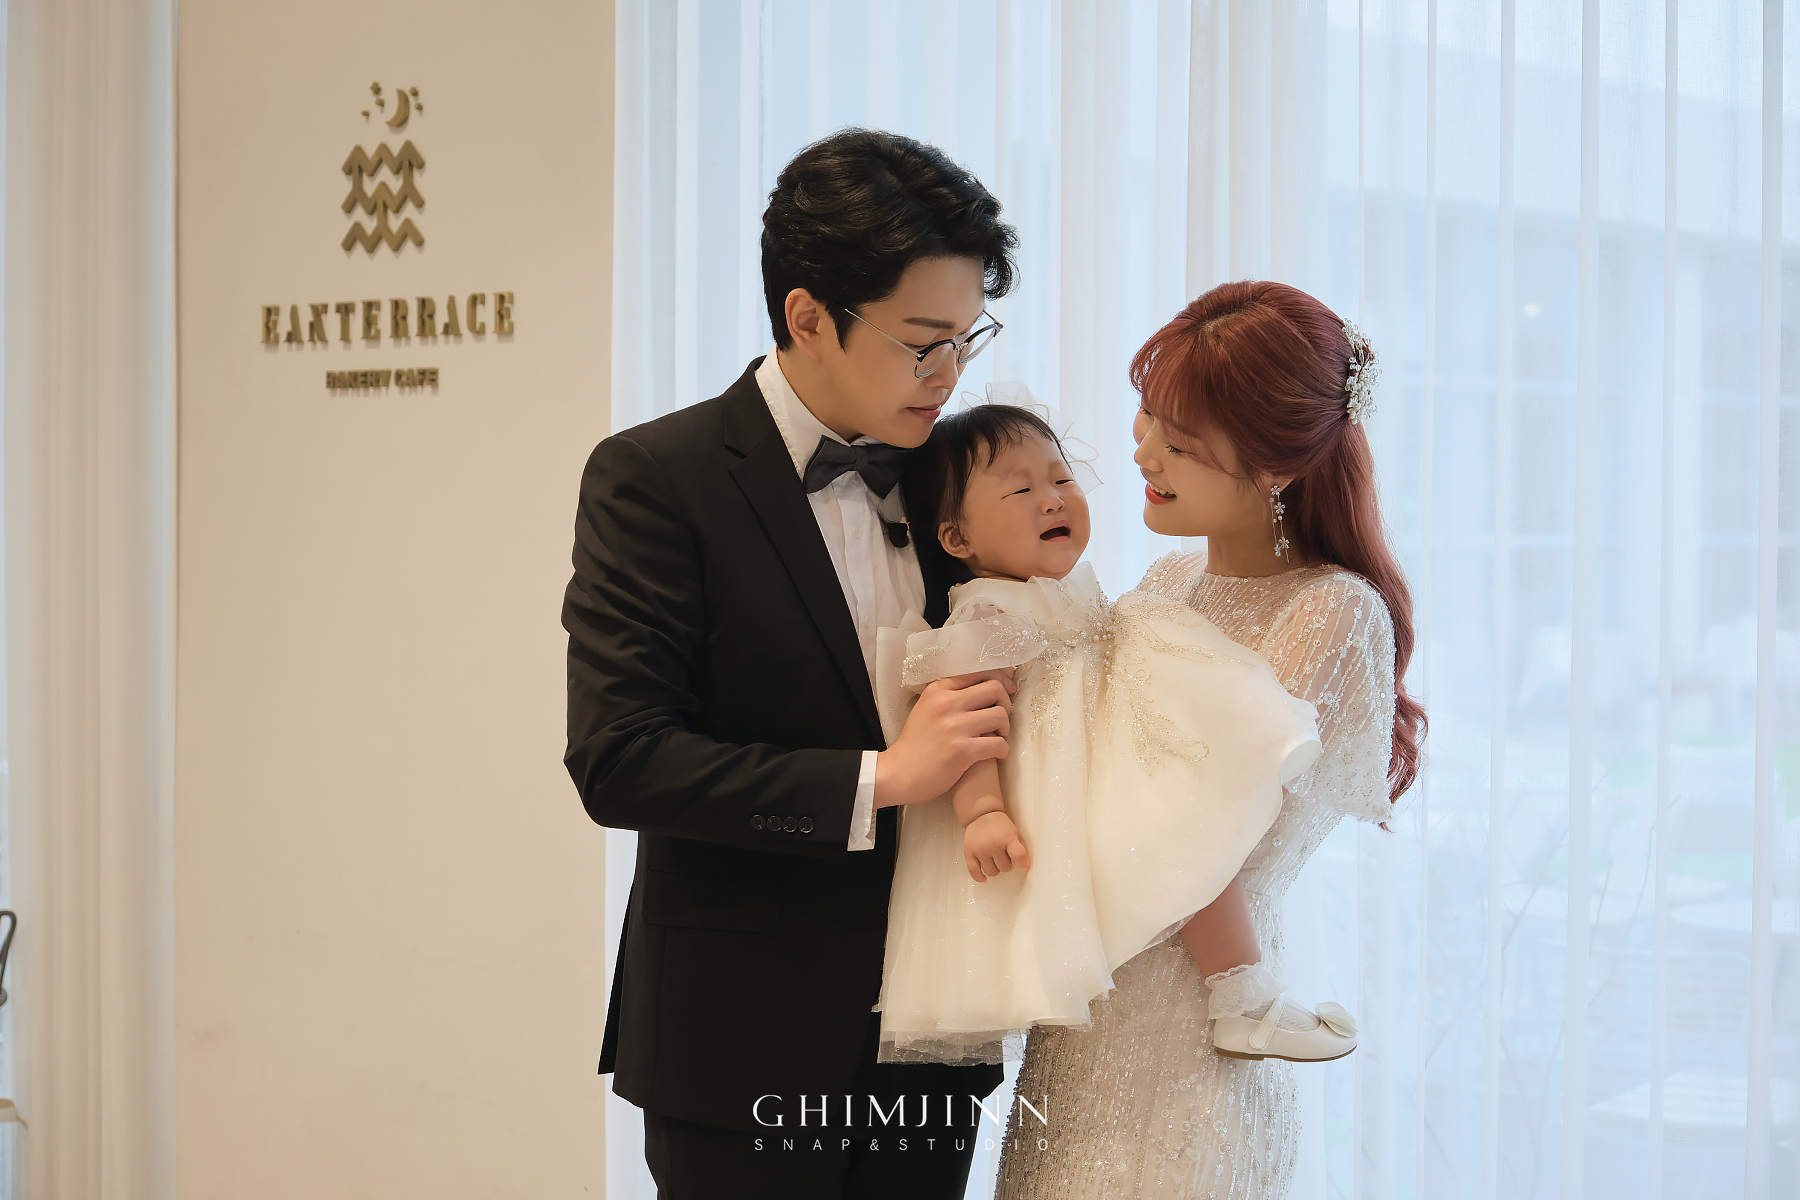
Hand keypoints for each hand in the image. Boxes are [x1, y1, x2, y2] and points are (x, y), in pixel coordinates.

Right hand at [873, 668, 1016, 808]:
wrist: (898, 773)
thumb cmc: (915, 743)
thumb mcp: (925, 707)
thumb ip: (948, 695)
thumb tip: (980, 686)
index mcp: (938, 690)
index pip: (979, 672)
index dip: (1001, 679)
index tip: (1008, 690)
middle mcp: (946, 703)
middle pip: (995, 689)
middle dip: (1006, 703)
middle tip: (1001, 718)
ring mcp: (955, 727)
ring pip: (1000, 715)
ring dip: (1005, 728)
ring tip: (998, 737)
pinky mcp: (962, 750)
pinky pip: (998, 744)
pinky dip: (1003, 750)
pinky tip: (997, 755)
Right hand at [963, 811, 1030, 882]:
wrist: (981, 815)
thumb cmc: (998, 825)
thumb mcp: (1013, 832)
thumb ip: (1018, 848)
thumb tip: (1023, 865)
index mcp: (1007, 838)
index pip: (1018, 855)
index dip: (1022, 862)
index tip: (1023, 864)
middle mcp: (993, 845)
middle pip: (1005, 868)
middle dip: (1006, 864)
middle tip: (1003, 856)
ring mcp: (980, 850)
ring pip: (991, 872)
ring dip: (994, 869)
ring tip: (994, 860)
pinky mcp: (969, 853)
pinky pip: (974, 871)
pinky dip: (979, 877)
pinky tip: (983, 878)